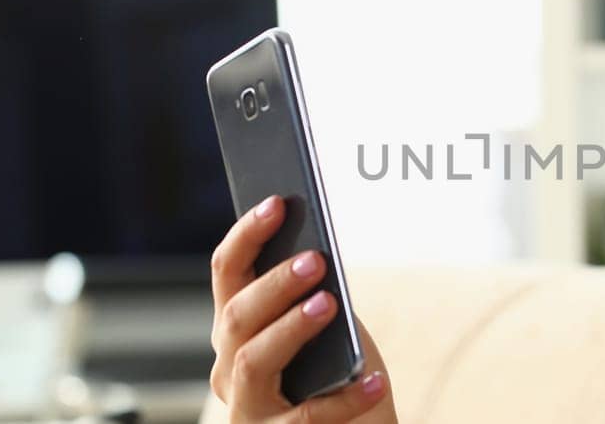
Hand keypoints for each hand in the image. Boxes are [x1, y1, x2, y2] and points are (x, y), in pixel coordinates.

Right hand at [209, 195, 396, 422]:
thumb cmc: (337, 377)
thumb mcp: (324, 331)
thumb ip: (315, 298)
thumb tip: (318, 255)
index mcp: (236, 330)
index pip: (227, 272)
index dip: (247, 235)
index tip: (277, 202)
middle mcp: (228, 367)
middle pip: (237, 316)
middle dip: (274, 284)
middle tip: (314, 259)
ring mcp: (247, 408)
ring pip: (253, 360)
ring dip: (290, 327)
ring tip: (328, 304)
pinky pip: (308, 417)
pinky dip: (346, 397)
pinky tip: (377, 379)